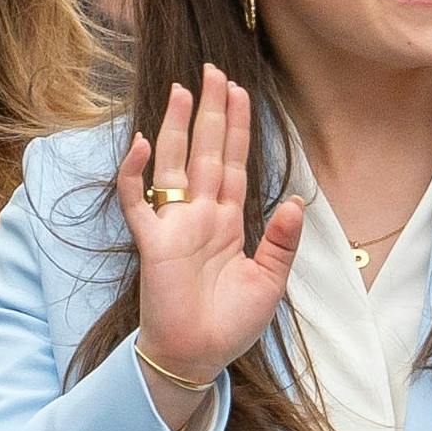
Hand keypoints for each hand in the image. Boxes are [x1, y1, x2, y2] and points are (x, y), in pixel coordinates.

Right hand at [116, 64, 303, 386]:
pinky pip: (137, 201)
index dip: (237, 128)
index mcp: (227, 221)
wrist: (199, 359)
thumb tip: (295, 201)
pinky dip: (136, 173)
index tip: (240, 91)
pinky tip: (144, 142)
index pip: (232, 162)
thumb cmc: (230, 325)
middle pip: (205, 152)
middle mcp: (200, 215)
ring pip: (174, 164)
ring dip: (177, 128)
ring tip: (181, 90)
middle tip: (213, 72)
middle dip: (211, 112)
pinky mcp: (152, 243)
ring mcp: (174, 225)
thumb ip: (281, 240)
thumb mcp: (269, 281)